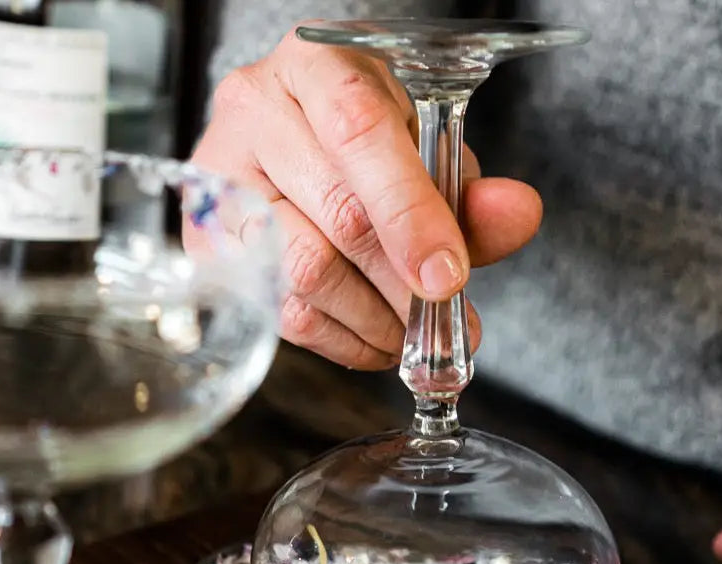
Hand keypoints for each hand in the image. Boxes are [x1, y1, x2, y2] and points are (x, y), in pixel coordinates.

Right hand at [192, 27, 542, 369]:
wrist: (282, 136)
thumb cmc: (353, 136)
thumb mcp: (416, 140)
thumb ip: (463, 184)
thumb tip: (514, 218)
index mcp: (314, 67)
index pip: (360, 135)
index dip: (411, 214)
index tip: (447, 277)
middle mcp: (255, 116)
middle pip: (334, 217)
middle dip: (399, 284)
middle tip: (442, 318)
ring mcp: (220, 182)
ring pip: (302, 274)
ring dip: (371, 319)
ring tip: (409, 331)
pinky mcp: (207, 245)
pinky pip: (279, 311)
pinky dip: (338, 338)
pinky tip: (371, 337)